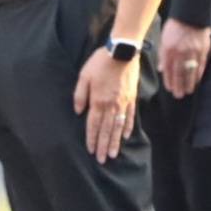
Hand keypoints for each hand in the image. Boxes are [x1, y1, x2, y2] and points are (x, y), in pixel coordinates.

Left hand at [73, 48, 138, 163]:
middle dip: (103, 145)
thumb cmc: (100, 62)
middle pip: (106, 129)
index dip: (91, 139)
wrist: (123, 51)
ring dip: (115, 141)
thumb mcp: (84, 76)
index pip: (93, 125)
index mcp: (98, 101)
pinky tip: (126, 136)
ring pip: (118, 126)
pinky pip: (130, 116)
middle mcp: (111, 105)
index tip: (91, 151)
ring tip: (113, 154)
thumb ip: (80, 95)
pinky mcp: (132, 97)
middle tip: (102, 160)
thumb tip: (78, 112)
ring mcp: (123, 102)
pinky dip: (128, 127)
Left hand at [159, 19, 210, 98]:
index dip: (169, 81)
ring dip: (189, 82)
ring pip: (191, 71)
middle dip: (179, 86)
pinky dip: (199, 73)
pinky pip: (201, 64)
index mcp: (169, 50)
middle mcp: (180, 53)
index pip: (169, 70)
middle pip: (180, 73)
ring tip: (189, 90)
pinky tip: (197, 80)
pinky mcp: (203, 49)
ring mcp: (193, 52)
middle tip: (179, 95)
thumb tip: (162, 69)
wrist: (190, 14)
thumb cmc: (175, 27)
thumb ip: (163, 55)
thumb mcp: (164, 39)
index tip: (170, 89)